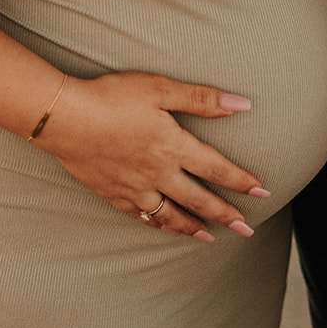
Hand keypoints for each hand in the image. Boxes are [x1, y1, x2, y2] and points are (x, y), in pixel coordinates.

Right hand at [38, 70, 269, 242]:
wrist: (64, 119)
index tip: (262, 193)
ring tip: (209, 238)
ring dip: (192, 227)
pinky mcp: (112, 193)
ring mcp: (134, 187)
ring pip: (170, 215)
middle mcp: (158, 173)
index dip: (241, 181)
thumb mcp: (160, 89)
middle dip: (225, 215)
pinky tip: (162, 227)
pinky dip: (157, 225)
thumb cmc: (112, 97)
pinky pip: (140, 216)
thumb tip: (242, 104)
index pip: (216, 168)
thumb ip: (201, 99)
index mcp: (173, 146)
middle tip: (246, 230)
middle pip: (198, 199)